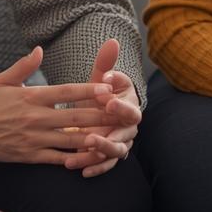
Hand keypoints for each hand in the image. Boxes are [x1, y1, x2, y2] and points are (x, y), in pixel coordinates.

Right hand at [0, 46, 112, 163]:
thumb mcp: (3, 80)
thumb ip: (24, 66)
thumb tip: (39, 49)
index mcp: (32, 97)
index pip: (66, 91)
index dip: (88, 89)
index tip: (107, 88)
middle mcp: (35, 118)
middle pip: (74, 116)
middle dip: (100, 115)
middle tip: (122, 114)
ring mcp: (33, 138)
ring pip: (70, 139)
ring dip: (93, 138)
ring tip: (114, 137)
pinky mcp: (29, 156)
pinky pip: (56, 158)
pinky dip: (74, 159)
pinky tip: (90, 157)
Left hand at [62, 39, 141, 177]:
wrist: (93, 115)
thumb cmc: (97, 95)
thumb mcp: (99, 79)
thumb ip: (106, 63)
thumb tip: (112, 41)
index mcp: (129, 105)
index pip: (130, 107)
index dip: (119, 106)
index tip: (105, 101)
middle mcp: (129, 126)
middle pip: (126, 133)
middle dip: (111, 135)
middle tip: (93, 135)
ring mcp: (121, 142)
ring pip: (117, 151)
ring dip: (101, 152)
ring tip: (84, 150)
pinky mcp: (109, 156)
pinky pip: (106, 165)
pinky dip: (95, 167)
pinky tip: (81, 169)